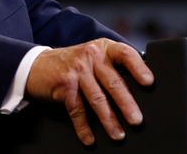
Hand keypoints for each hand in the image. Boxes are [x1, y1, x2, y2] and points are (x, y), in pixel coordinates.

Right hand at [24, 38, 153, 145]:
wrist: (37, 65)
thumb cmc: (72, 64)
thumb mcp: (93, 57)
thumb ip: (113, 66)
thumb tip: (141, 88)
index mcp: (103, 48)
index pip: (125, 54)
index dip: (138, 67)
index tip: (149, 82)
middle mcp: (91, 56)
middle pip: (113, 81)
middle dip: (126, 103)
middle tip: (136, 120)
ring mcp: (77, 70)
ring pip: (97, 98)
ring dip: (109, 119)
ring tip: (118, 134)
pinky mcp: (64, 85)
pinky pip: (77, 109)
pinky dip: (83, 126)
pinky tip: (90, 138)